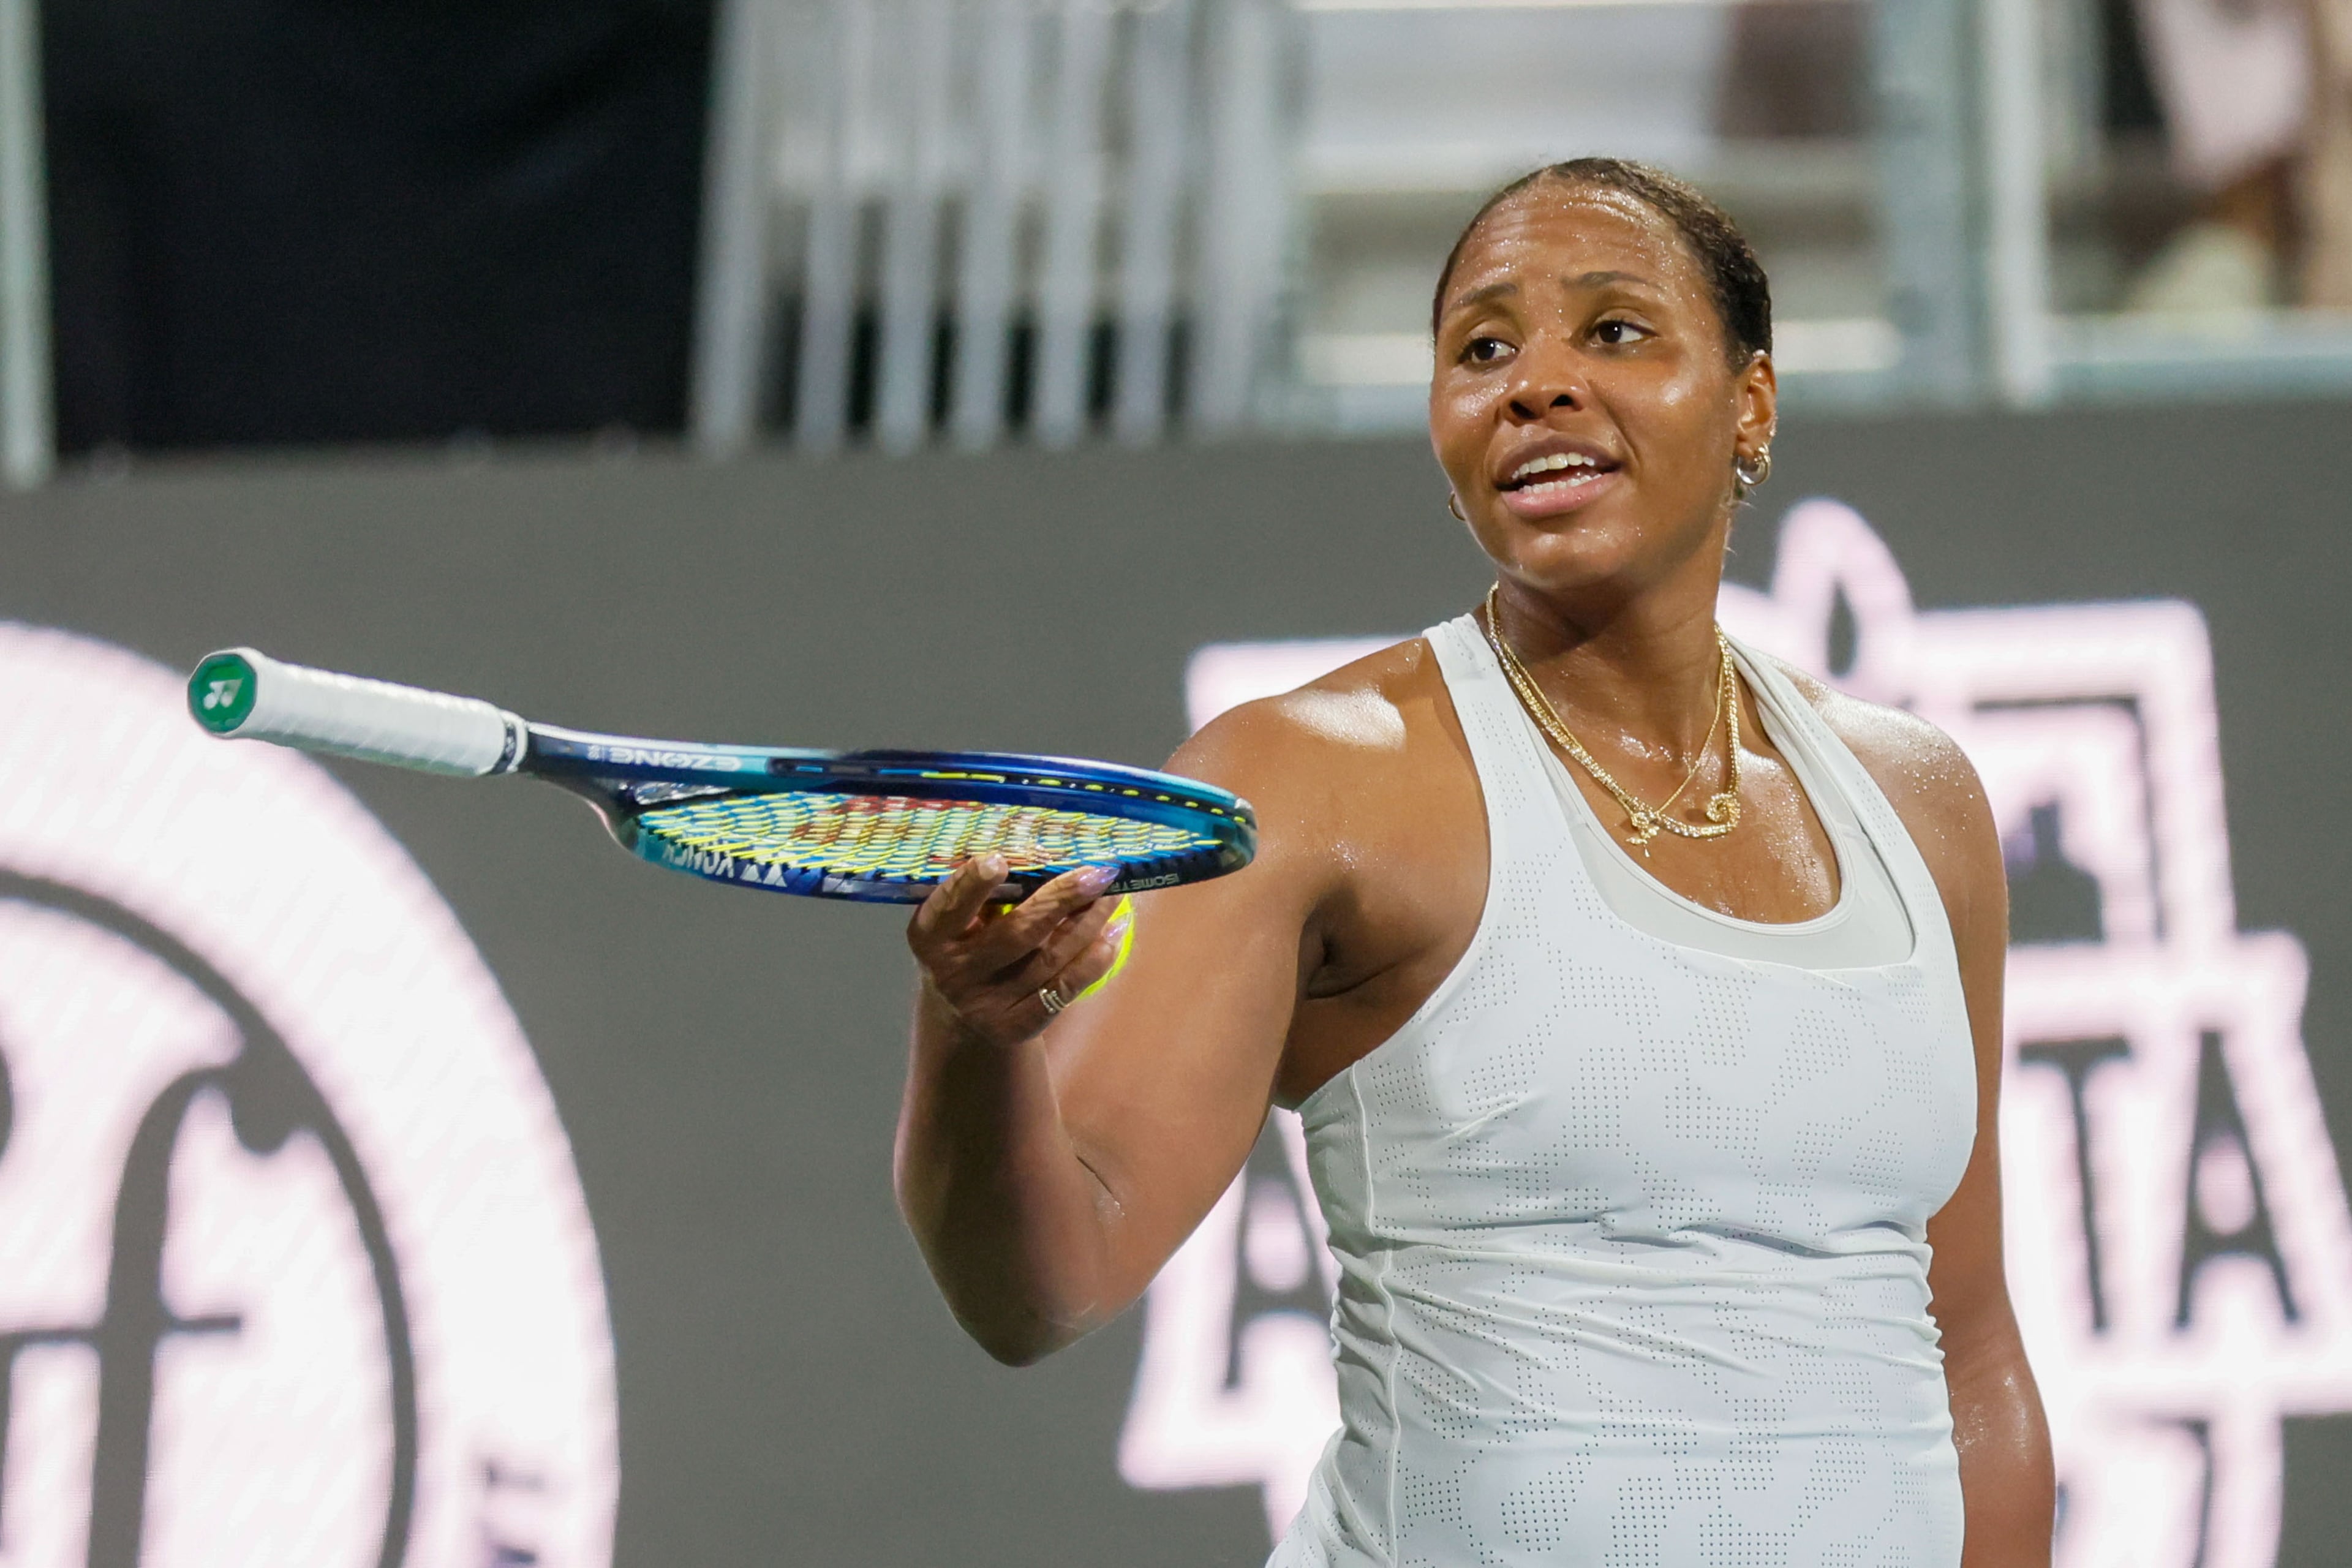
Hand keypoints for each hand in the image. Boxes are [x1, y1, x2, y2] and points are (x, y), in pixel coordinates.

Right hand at [907, 856, 1129, 1048]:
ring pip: (1050, 957)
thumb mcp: (957, 923)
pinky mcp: (1017, 1025)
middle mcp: (954, 972)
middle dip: (1061, 899)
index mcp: (930, 937)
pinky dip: (1095, 959)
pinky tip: (1114, 932)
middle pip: (1016, 932)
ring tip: (1114, 893)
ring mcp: (986, 1004)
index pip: (949, 909)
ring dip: (1089, 922)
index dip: (972, 885)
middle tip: (1097, 872)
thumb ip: (984, 893)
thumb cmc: (966, 947)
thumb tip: (1041, 848)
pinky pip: (1064, 988)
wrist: (962, 1019)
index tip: (998, 860)